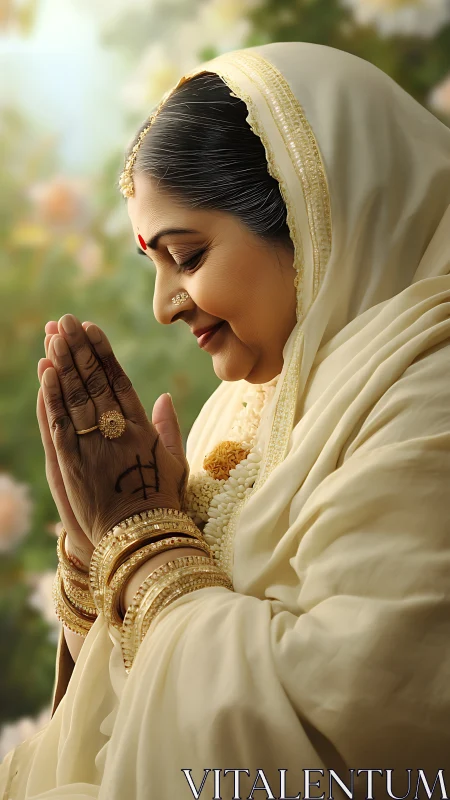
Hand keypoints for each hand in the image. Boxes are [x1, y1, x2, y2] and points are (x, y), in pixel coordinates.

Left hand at [39, 315, 188, 547]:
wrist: (141, 538)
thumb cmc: (162, 500)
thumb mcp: (175, 462)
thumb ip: (169, 427)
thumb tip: (164, 395)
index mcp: (142, 428)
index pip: (119, 380)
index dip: (104, 352)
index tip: (92, 328)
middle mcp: (117, 431)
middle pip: (94, 382)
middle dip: (78, 349)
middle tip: (64, 321)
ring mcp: (94, 446)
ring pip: (76, 397)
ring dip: (62, 365)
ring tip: (52, 337)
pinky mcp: (73, 463)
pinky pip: (60, 424)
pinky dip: (52, 398)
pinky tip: (45, 374)